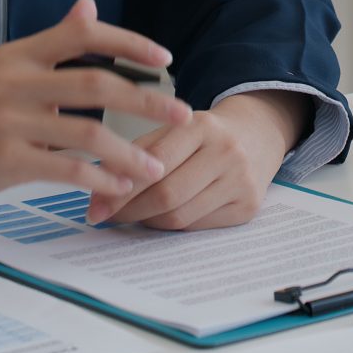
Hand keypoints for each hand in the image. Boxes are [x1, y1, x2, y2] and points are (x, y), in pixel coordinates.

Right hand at [0, 0, 192, 226]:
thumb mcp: (1, 71)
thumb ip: (49, 44)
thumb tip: (88, 5)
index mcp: (17, 55)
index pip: (82, 35)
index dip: (129, 43)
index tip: (165, 60)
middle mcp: (13, 81)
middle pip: (95, 83)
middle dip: (146, 101)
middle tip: (182, 116)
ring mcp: (6, 121)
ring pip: (87, 131)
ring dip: (129, 151)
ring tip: (154, 167)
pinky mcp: (2, 160)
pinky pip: (65, 169)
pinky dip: (98, 179)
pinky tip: (118, 187)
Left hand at [88, 90, 305, 228]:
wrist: (258, 133)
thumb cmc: (205, 134)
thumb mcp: (172, 129)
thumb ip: (136, 153)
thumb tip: (99, 192)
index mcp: (202, 126)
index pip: (154, 165)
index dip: (121, 190)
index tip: (95, 206)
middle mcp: (226, 152)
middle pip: (167, 195)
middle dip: (129, 211)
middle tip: (106, 216)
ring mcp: (241, 181)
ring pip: (180, 217)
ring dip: (148, 221)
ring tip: (131, 215)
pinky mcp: (249, 207)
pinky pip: (198, 227)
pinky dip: (173, 226)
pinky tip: (161, 217)